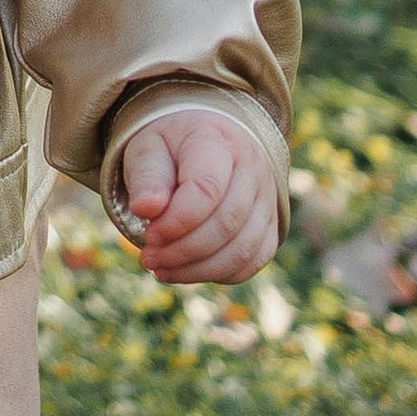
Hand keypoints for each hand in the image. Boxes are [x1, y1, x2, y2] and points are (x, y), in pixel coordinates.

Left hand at [116, 113, 278, 283]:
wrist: (207, 141)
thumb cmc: (172, 148)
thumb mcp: (148, 150)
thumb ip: (146, 177)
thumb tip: (145, 209)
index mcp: (218, 142)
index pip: (207, 189)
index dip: (177, 221)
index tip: (149, 235)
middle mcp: (252, 169)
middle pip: (226, 223)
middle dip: (182, 251)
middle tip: (148, 258)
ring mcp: (267, 198)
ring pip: (242, 249)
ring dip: (198, 269)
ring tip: (161, 269)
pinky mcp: (271, 224)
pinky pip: (253, 260)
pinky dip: (219, 274)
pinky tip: (188, 271)